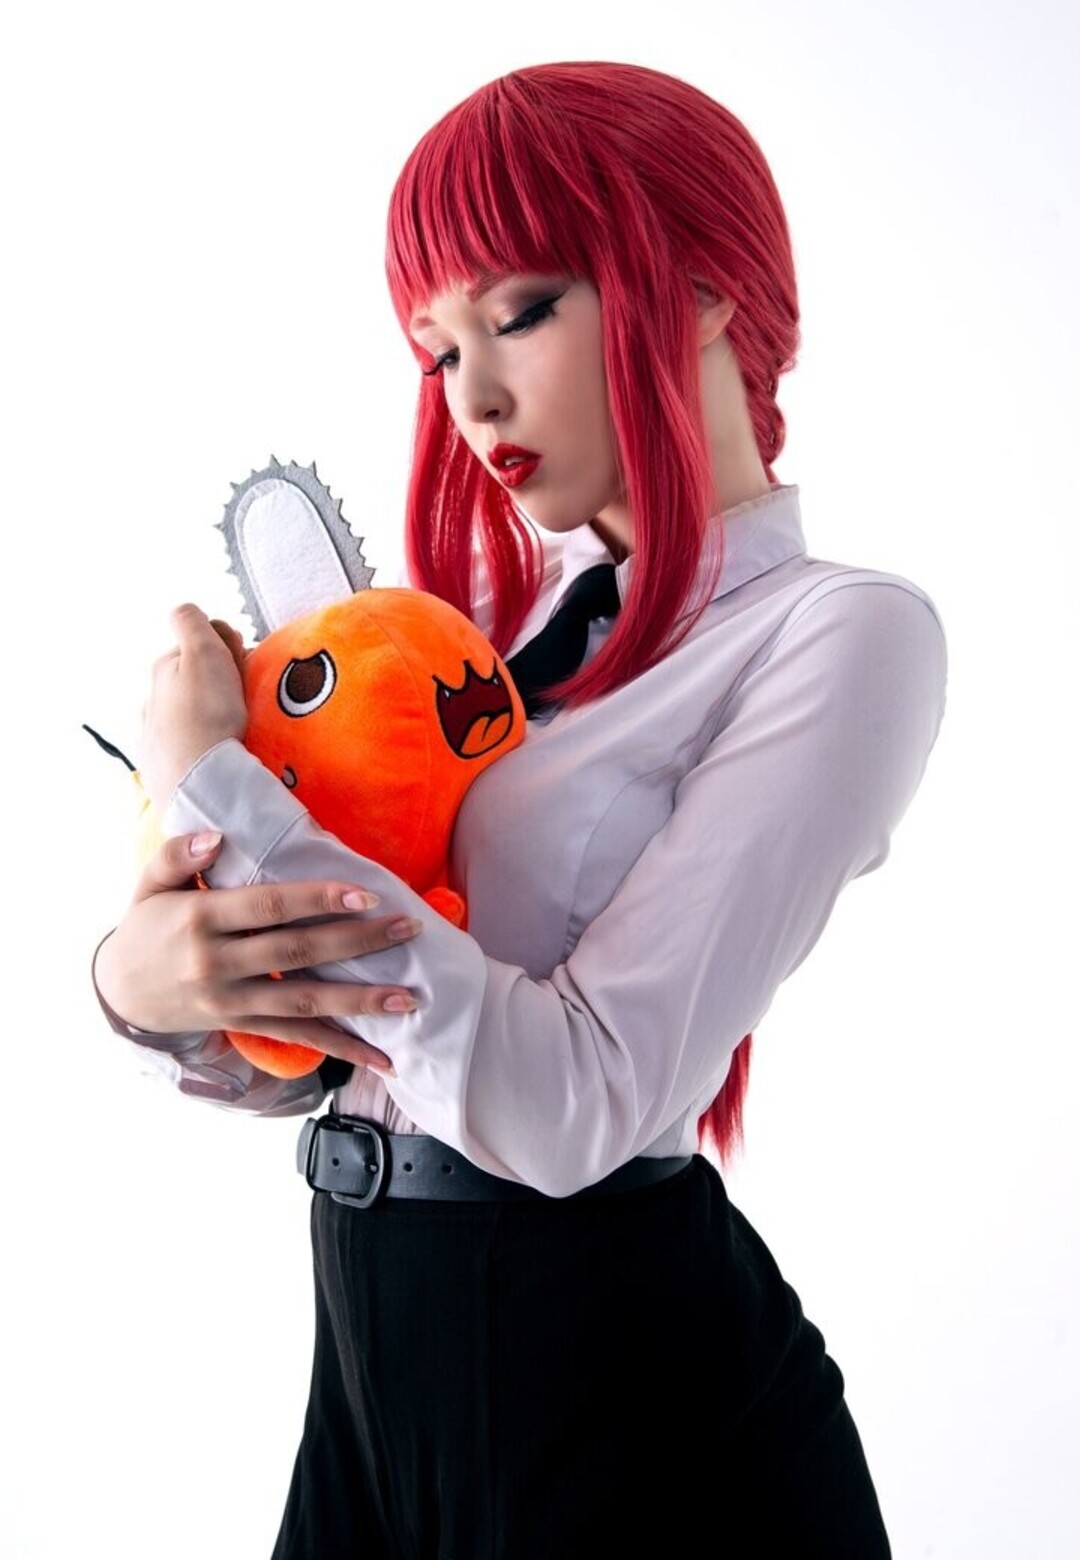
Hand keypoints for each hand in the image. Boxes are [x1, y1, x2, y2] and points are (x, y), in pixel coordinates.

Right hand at [95, 831, 422, 1071]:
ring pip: (305, 1003)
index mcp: (200, 920)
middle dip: (358, 943)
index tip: (366, 895)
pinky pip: (299, 1039)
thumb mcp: (150, 883)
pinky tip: (381, 1057)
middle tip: (408, 929)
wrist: (121, 990)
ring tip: (409, 997)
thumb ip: (180, 854)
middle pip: (299, 953)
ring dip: (361, 1002)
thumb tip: (218, 837)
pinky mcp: (243, 1026)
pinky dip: (342, 1049)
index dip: (319, 901)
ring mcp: (232, 1002)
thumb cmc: (148, 924)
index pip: (270, 908)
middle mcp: (218, 964)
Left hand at [139, 604, 247, 808]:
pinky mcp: (161, 770)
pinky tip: (215, 754)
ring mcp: (152, 737)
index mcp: (162, 669)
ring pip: (186, 715)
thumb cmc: (208, 713)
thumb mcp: (203, 651)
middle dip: (216, 683)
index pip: (198, 646)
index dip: (227, 651)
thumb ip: (192, 622)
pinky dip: (199, 745)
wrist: (201, 781)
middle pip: (191, 681)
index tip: (243, 665)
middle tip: (242, 699)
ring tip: (232, 731)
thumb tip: (184, 611)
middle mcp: (150, 700)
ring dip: (207, 716)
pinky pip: (184, 748)